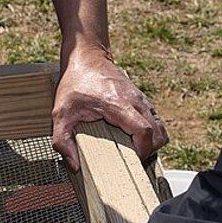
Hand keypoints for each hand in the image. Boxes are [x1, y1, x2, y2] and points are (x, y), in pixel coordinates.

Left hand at [51, 49, 166, 169]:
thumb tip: (74, 165)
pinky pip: (156, 122)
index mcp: (119, 104)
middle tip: (129, 158)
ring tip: (132, 150)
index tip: (128, 160)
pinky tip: (133, 138)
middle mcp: (136, 101)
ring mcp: (142, 100)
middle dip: (149, 151)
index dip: (142, 150)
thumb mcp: (60, 112)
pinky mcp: (142, 101)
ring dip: (151, 143)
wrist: (87, 57)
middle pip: (159, 134)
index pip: (145, 131)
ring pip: (161, 129)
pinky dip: (151, 134)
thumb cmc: (74, 83)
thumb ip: (61, 140)